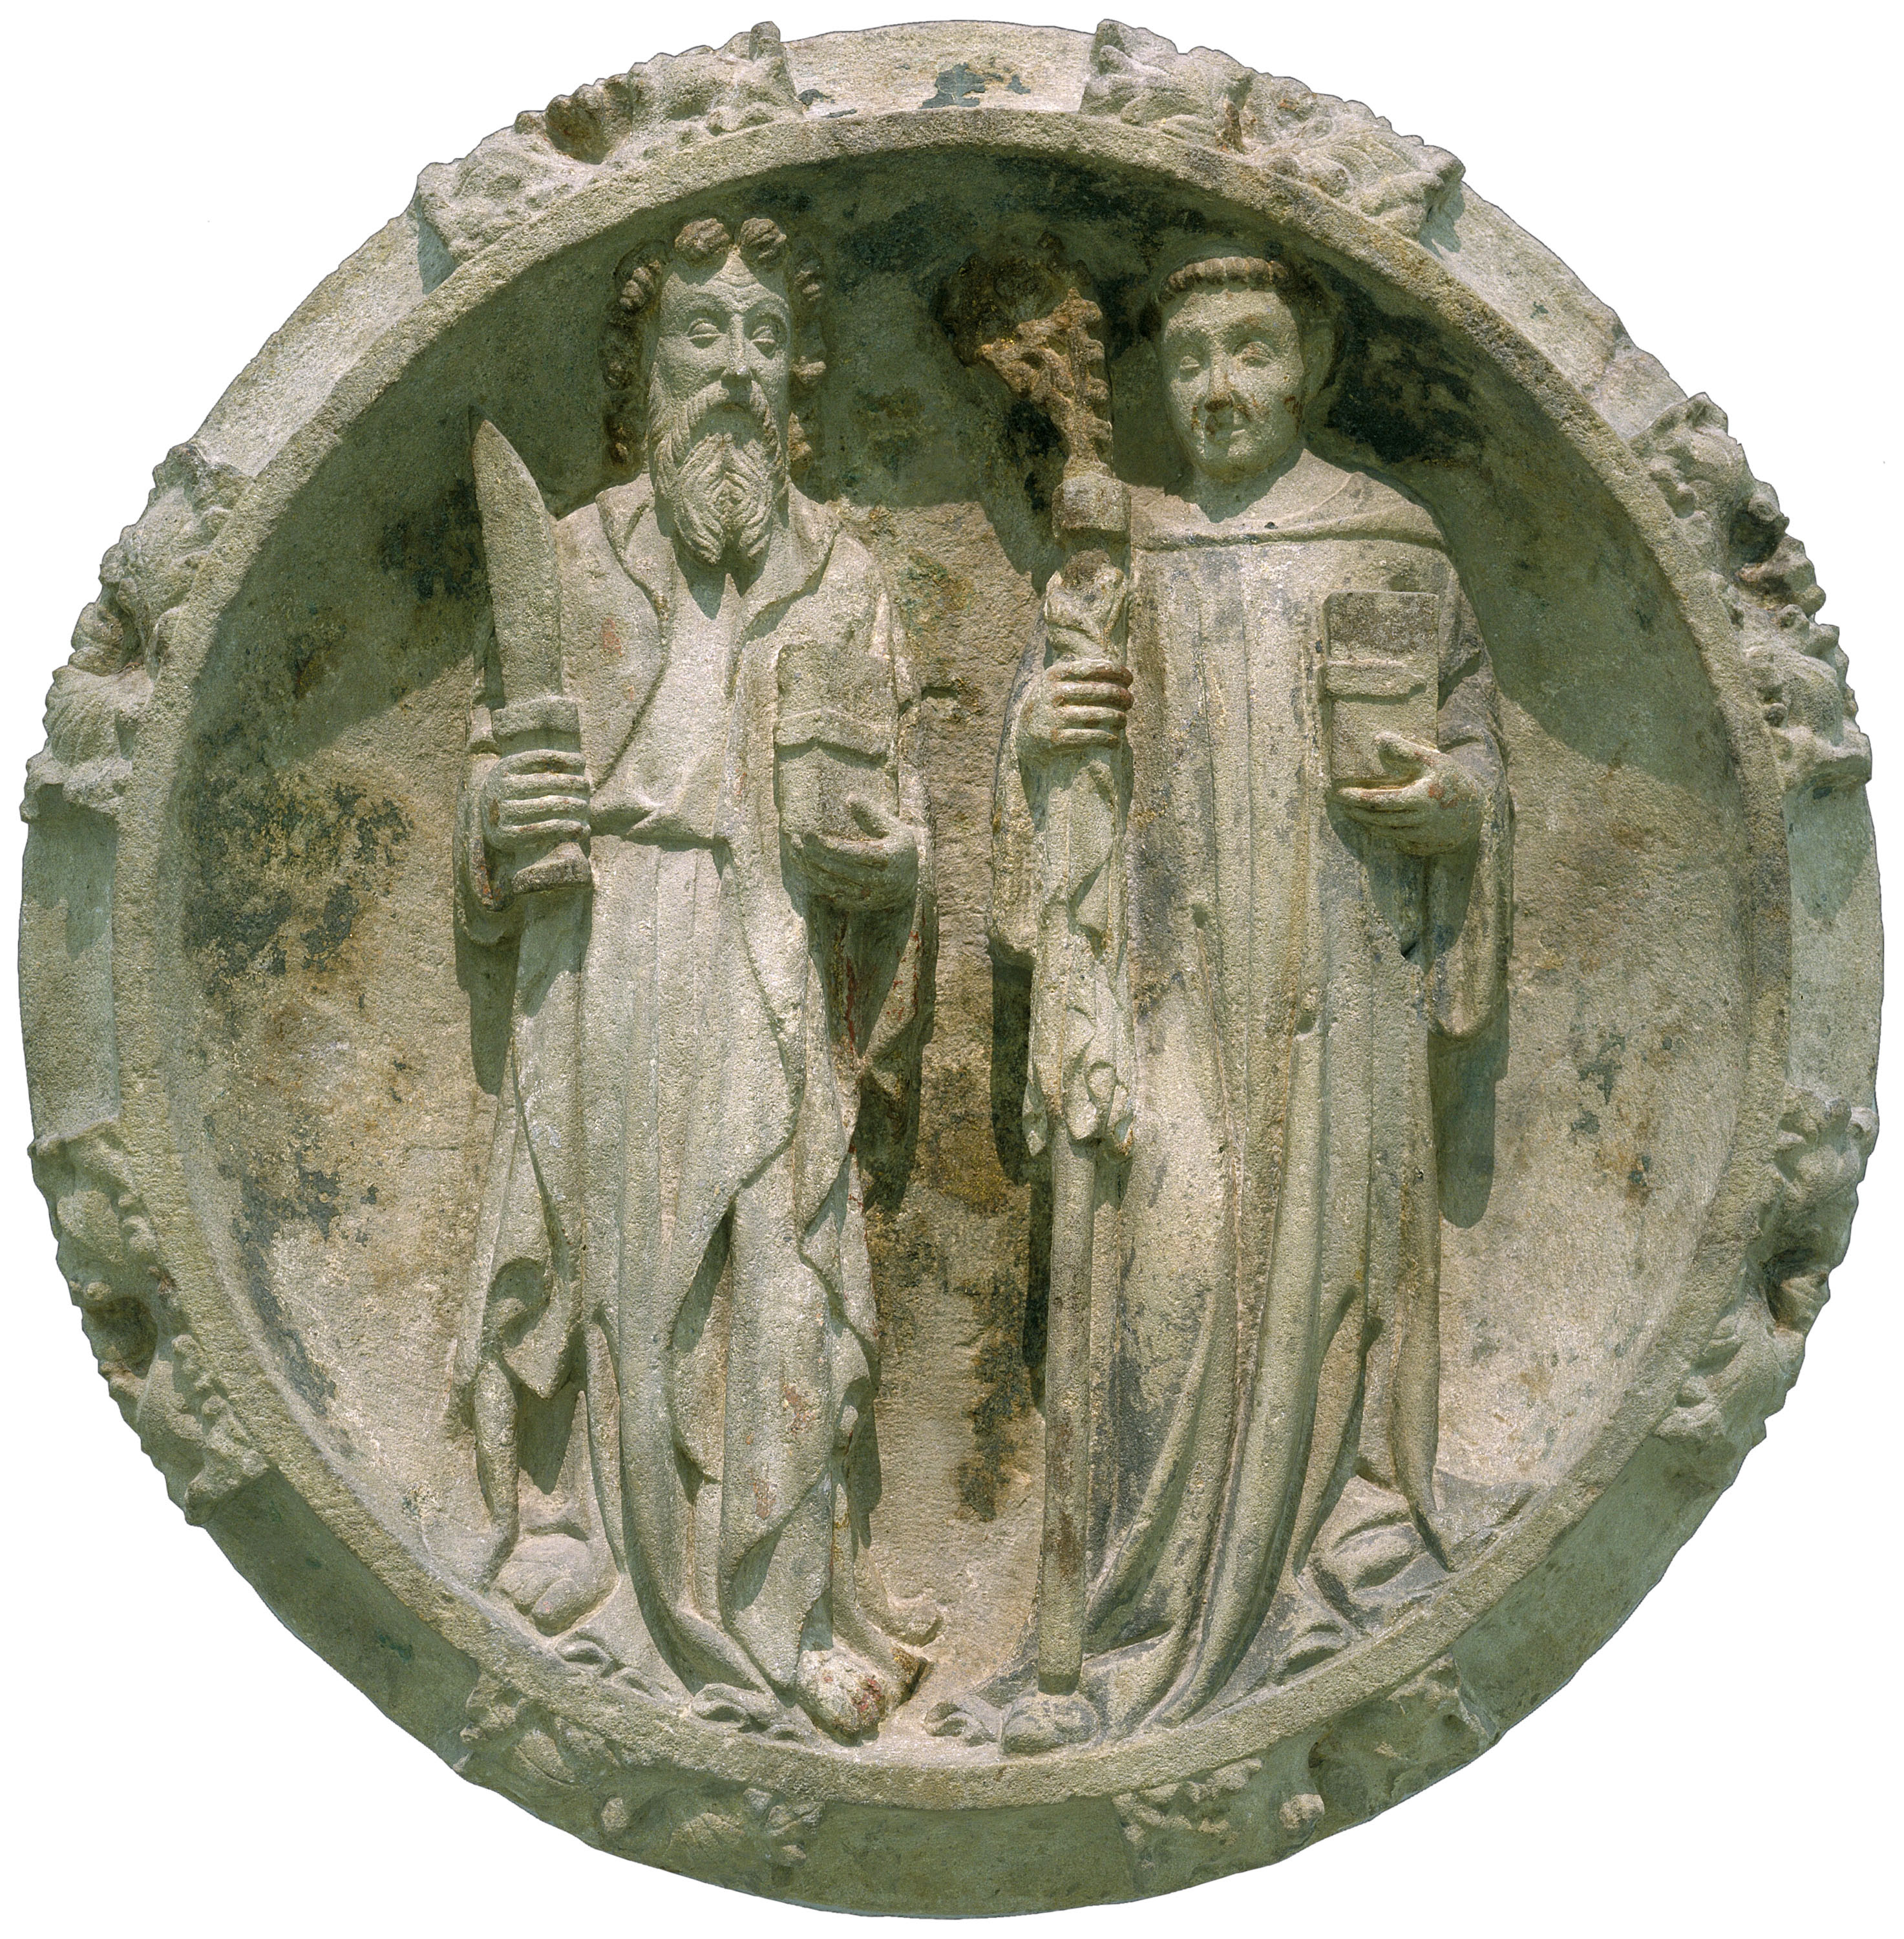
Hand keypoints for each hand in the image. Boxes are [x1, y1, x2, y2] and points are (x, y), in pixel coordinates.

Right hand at [479, 747, 590, 853]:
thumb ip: (540, 766)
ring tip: (585, 806)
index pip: (540, 758)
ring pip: (547, 806)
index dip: (563, 758)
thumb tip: (579, 761)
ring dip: (572, 806)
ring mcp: (502, 812)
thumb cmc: (516, 792)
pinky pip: (542, 830)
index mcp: (505, 768)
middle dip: (571, 782)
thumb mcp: (520, 773)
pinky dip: (564, 828)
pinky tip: (579, 827)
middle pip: (546, 782)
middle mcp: (501, 788)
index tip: (581, 762)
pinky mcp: (507, 835)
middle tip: (586, 785)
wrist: (489, 820)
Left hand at [791, 796, 919, 910]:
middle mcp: (881, 881)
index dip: (828, 845)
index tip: (809, 834)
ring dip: (813, 871)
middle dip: (815, 856)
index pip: (851, 853)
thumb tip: (850, 797)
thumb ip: (872, 813)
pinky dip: (820, 885)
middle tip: (797, 842)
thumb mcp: (893, 828)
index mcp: (888, 858)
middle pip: (839, 870)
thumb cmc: (899, 848)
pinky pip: (836, 897)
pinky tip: (808, 871)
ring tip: (799, 855)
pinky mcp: (864, 906)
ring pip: (835, 885)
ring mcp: (871, 896)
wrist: (912, 882)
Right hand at [1020, 659, 1131, 763]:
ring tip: (1124, 719)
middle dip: (1120, 695)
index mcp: (1054, 675)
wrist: (1024, 735)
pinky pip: (1091, 737)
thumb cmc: (1050, 704)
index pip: (1092, 668)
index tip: (1129, 678)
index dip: (1115, 671)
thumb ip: (1079, 673)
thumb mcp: (1055, 682)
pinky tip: (1116, 740)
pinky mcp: (1057, 739)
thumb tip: (1118, 671)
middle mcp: (1053, 694)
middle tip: (1130, 701)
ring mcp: (1054, 717)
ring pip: (1098, 715)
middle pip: (1098, 691)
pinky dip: (1108, 739)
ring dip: (1118, 717)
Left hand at [1333, 733, 1481, 854]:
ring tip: (1353, 812)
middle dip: (1357, 812)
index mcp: (1420, 799)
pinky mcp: (1426, 847)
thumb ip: (1405, 751)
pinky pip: (1399, 843)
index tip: (1339, 793)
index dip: (1357, 798)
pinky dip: (1385, 834)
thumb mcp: (1433, 760)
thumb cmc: (1452, 779)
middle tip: (1341, 803)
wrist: (1478, 809)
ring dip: (1367, 823)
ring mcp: (1423, 837)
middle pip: (1379, 819)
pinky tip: (1375, 825)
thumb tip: (1378, 739)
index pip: (1380, 801)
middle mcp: (1420, 821)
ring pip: (1386, 832)